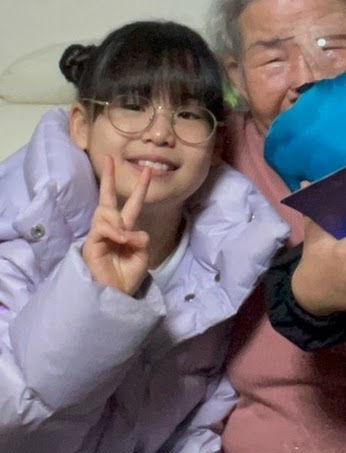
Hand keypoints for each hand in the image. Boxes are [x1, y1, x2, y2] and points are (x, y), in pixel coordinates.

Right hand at [82, 156, 151, 295]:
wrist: (116, 294)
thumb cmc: (128, 276)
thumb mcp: (143, 254)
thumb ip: (140, 238)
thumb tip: (129, 230)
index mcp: (126, 230)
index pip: (133, 204)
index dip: (140, 188)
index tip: (147, 171)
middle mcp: (111, 229)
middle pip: (107, 199)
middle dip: (109, 179)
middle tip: (109, 158)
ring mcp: (98, 235)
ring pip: (106, 213)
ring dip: (119, 223)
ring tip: (125, 239)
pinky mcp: (90, 244)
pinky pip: (102, 229)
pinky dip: (114, 232)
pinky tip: (120, 240)